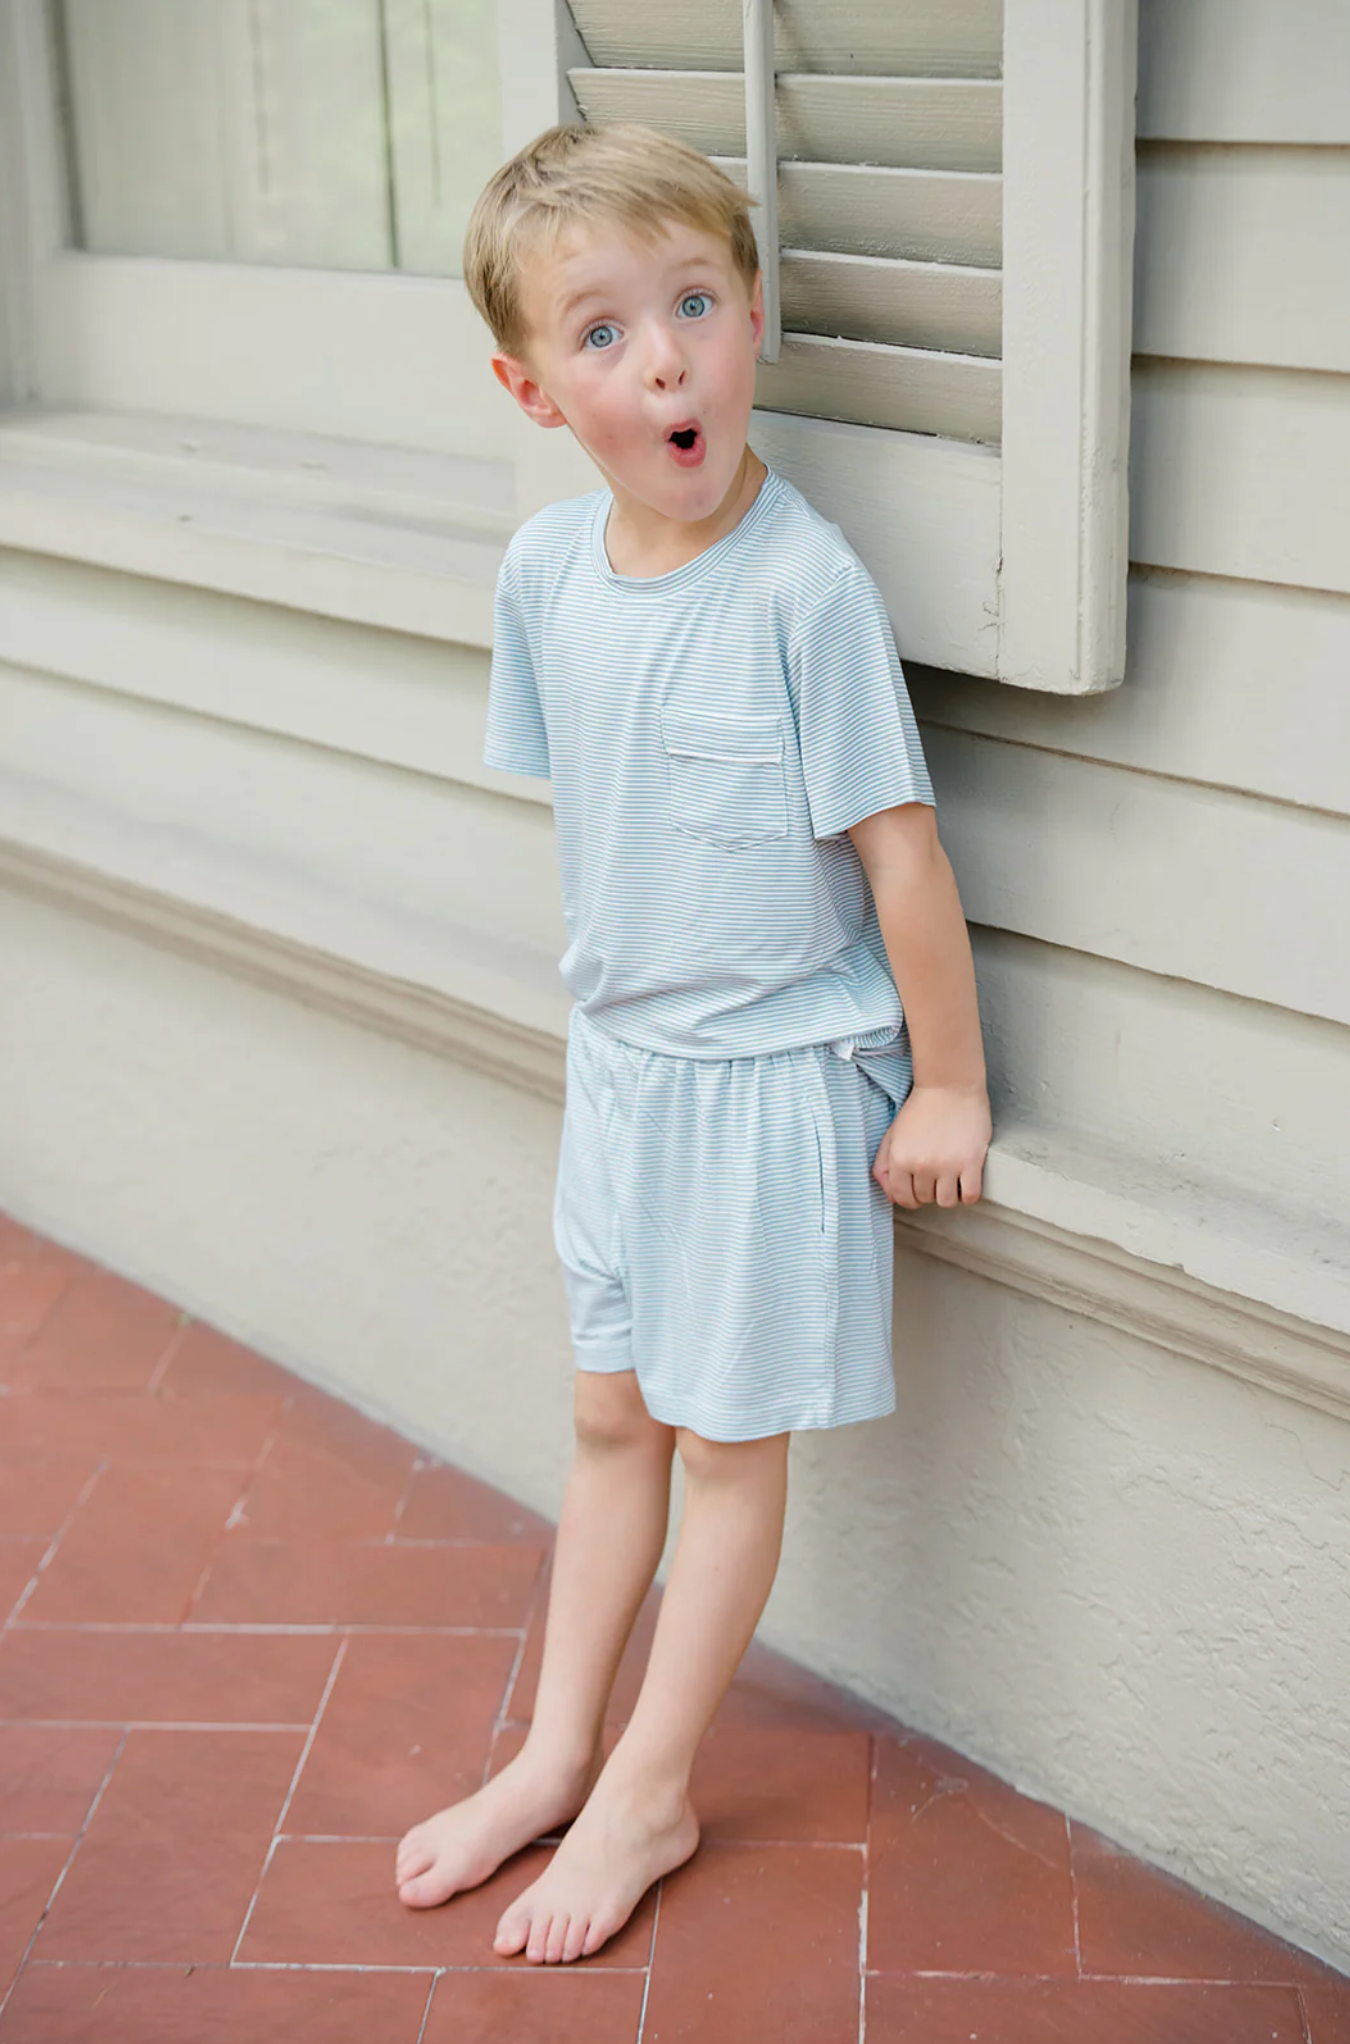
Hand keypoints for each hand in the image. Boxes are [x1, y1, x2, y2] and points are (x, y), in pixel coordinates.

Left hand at [872, 1085, 990, 1209]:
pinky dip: (967, 1195)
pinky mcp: (971, 1162)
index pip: (902, 1197)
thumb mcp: (893, 1134)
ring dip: (948, 1194)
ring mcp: (948, 1165)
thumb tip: (889, 1195)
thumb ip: (884, 1165)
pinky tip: (965, 1182)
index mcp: (900, 1159)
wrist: (949, 1086)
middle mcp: (922, 1165)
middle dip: (929, 1191)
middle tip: (935, 1175)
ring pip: (946, 1202)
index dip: (910, 1198)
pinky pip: (970, 1196)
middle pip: (925, 1199)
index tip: (918, 1192)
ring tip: (950, 1179)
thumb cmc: (922, 1107)